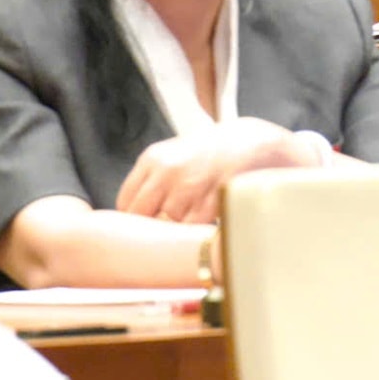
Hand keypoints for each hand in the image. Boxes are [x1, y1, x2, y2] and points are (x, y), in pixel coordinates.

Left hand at [115, 118, 320, 223]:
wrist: (253, 143)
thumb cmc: (209, 156)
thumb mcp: (173, 157)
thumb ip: (151, 183)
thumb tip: (129, 222)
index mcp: (152, 159)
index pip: (126, 203)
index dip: (134, 222)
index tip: (146, 230)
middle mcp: (167, 170)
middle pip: (142, 218)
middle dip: (153, 231)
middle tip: (166, 236)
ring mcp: (191, 184)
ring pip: (170, 228)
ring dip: (179, 233)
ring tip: (193, 226)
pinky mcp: (214, 197)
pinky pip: (196, 230)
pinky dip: (200, 233)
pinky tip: (209, 224)